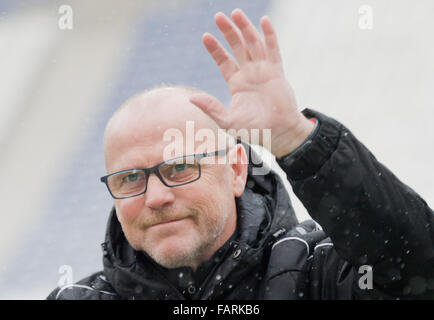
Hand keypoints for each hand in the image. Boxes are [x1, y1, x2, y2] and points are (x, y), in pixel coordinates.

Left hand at [189, 9, 314, 157]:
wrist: (279, 133)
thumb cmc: (255, 130)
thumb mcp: (229, 121)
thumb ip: (211, 109)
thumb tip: (191, 98)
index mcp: (237, 83)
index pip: (224, 61)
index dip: (215, 48)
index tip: (205, 36)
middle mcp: (249, 74)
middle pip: (237, 47)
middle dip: (228, 32)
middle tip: (219, 16)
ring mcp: (264, 71)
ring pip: (253, 44)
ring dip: (245, 28)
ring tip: (236, 13)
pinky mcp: (277, 72)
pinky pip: (273, 49)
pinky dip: (269, 35)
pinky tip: (263, 21)